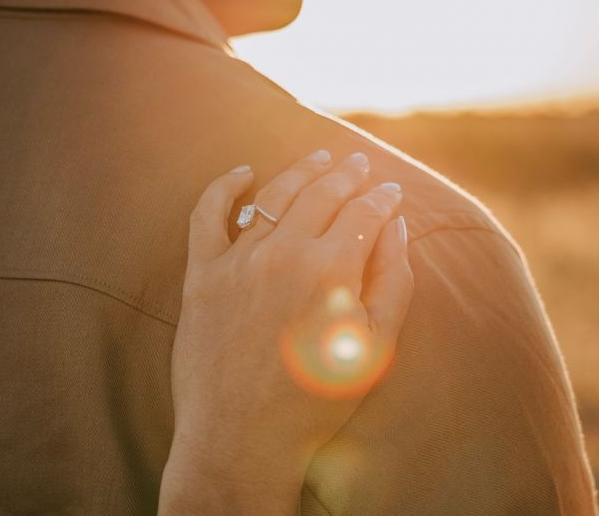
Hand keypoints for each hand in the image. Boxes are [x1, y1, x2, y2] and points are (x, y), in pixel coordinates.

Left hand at [159, 150, 413, 514]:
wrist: (241, 441)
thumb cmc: (316, 401)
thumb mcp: (375, 347)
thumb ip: (393, 280)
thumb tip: (398, 227)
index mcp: (331, 269)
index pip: (364, 213)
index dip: (383, 198)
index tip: (393, 191)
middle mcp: (283, 252)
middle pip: (322, 194)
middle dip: (348, 174)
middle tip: (362, 163)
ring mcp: (237, 260)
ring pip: (274, 195)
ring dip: (301, 172)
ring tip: (320, 158)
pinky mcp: (201, 276)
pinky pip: (208, 215)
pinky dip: (224, 188)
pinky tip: (243, 174)